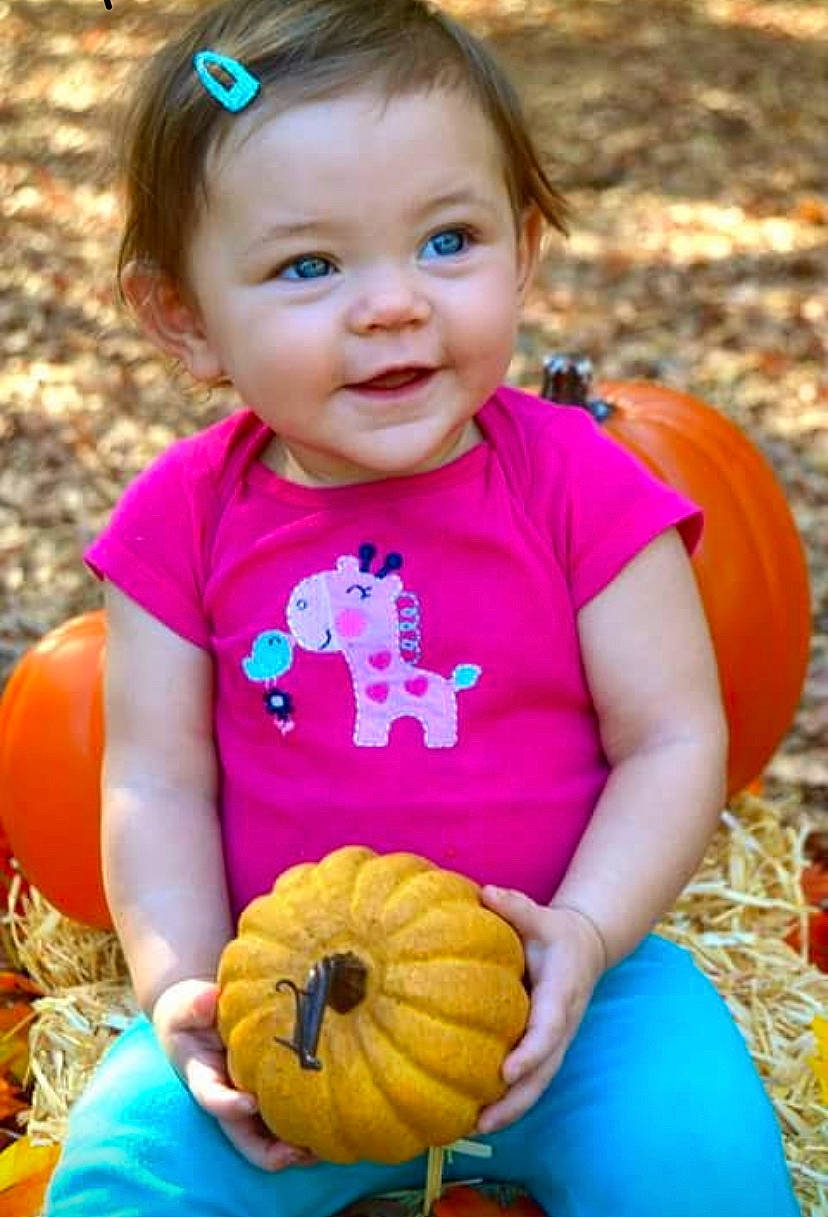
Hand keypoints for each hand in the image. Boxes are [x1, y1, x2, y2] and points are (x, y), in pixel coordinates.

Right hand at [152, 979, 317, 1170]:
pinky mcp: (273, 1094)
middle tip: (298, 1150)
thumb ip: (195, 1004)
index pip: (211, 1097)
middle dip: (270, 1151)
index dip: (228, 1104)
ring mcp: (250, 1100)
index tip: (250, 1102)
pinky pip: (290, 1117)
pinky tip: (334, 1129)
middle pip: (245, 1136)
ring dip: (295, 1148)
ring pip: (270, 1137)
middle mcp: (229, 1097)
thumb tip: (211, 997)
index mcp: (204, 1077)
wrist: (202, 1015)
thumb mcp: (186, 1005)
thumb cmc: (192, 1012)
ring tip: (323, 1147)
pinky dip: (308, 1127)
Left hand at [475, 888, 606, 1134]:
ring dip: (508, 1110)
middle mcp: (561, 1026)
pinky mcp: (545, 1050)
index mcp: (561, 995)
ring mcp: (555, 1043)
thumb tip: (486, 893)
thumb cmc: (556, 932)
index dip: (529, 1053)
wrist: (585, 948)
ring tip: (469, 1129)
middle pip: (542, 1074)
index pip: (548, 1030)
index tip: (506, 1071)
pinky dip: (508, 1101)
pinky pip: (529, 1081)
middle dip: (514, 1101)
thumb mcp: (542, 917)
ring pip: (536, 1086)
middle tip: (480, 1122)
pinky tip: (474, 1115)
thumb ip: (517, 907)